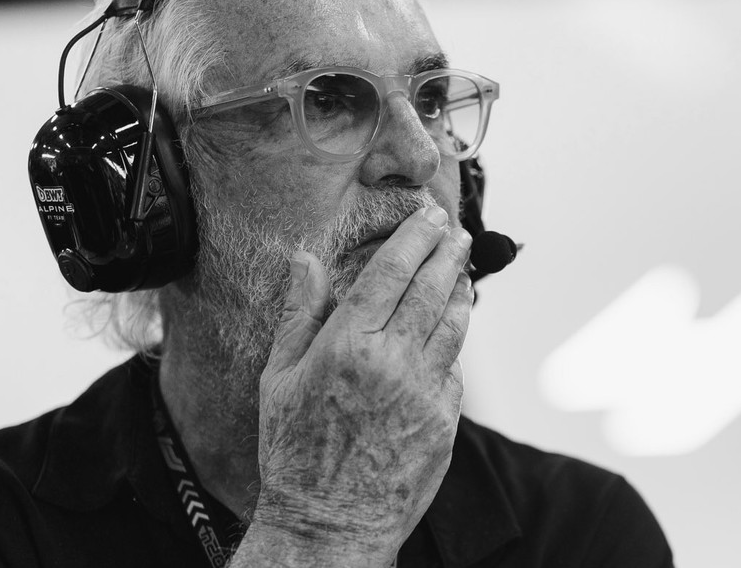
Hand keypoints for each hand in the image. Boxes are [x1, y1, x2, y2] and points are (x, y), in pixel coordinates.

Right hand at [243, 206, 471, 562]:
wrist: (329, 523)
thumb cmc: (294, 452)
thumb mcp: (279, 378)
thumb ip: (300, 313)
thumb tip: (305, 258)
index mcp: (348, 346)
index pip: (392, 272)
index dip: (415, 238)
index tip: (429, 217)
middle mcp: (392, 363)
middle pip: (432, 289)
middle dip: (448, 252)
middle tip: (456, 231)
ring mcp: (425, 392)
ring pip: (454, 325)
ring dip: (461, 291)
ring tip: (461, 272)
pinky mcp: (445, 419)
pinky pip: (454, 368)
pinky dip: (453, 344)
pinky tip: (449, 331)